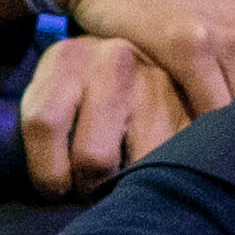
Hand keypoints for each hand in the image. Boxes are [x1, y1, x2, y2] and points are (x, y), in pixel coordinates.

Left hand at [18, 32, 193, 196]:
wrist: (142, 44)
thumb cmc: (84, 86)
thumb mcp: (52, 89)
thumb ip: (43, 125)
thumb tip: (52, 189)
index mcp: (68, 59)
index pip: (45, 123)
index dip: (47, 173)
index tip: (55, 189)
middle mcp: (114, 63)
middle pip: (93, 157)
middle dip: (88, 187)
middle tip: (90, 187)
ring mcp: (158, 83)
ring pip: (136, 167)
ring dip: (126, 187)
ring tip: (119, 179)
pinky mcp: (191, 105)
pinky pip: (171, 163)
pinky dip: (158, 177)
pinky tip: (151, 169)